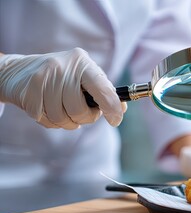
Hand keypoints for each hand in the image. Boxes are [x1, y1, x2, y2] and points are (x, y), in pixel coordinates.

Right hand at [0, 48, 125, 128]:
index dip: (112, 108)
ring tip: (62, 111)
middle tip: (79, 114)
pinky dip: (48, 121)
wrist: (20, 71)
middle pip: (79, 109)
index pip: (103, 88)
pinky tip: (46, 109)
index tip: (115, 120)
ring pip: (61, 118)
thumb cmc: (62, 78)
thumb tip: (121, 108)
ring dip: (64, 122)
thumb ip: (104, 92)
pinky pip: (45, 119)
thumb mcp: (85, 78)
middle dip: (82, 118)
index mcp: (83, 63)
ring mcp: (45, 76)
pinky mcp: (29, 89)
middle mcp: (64, 67)